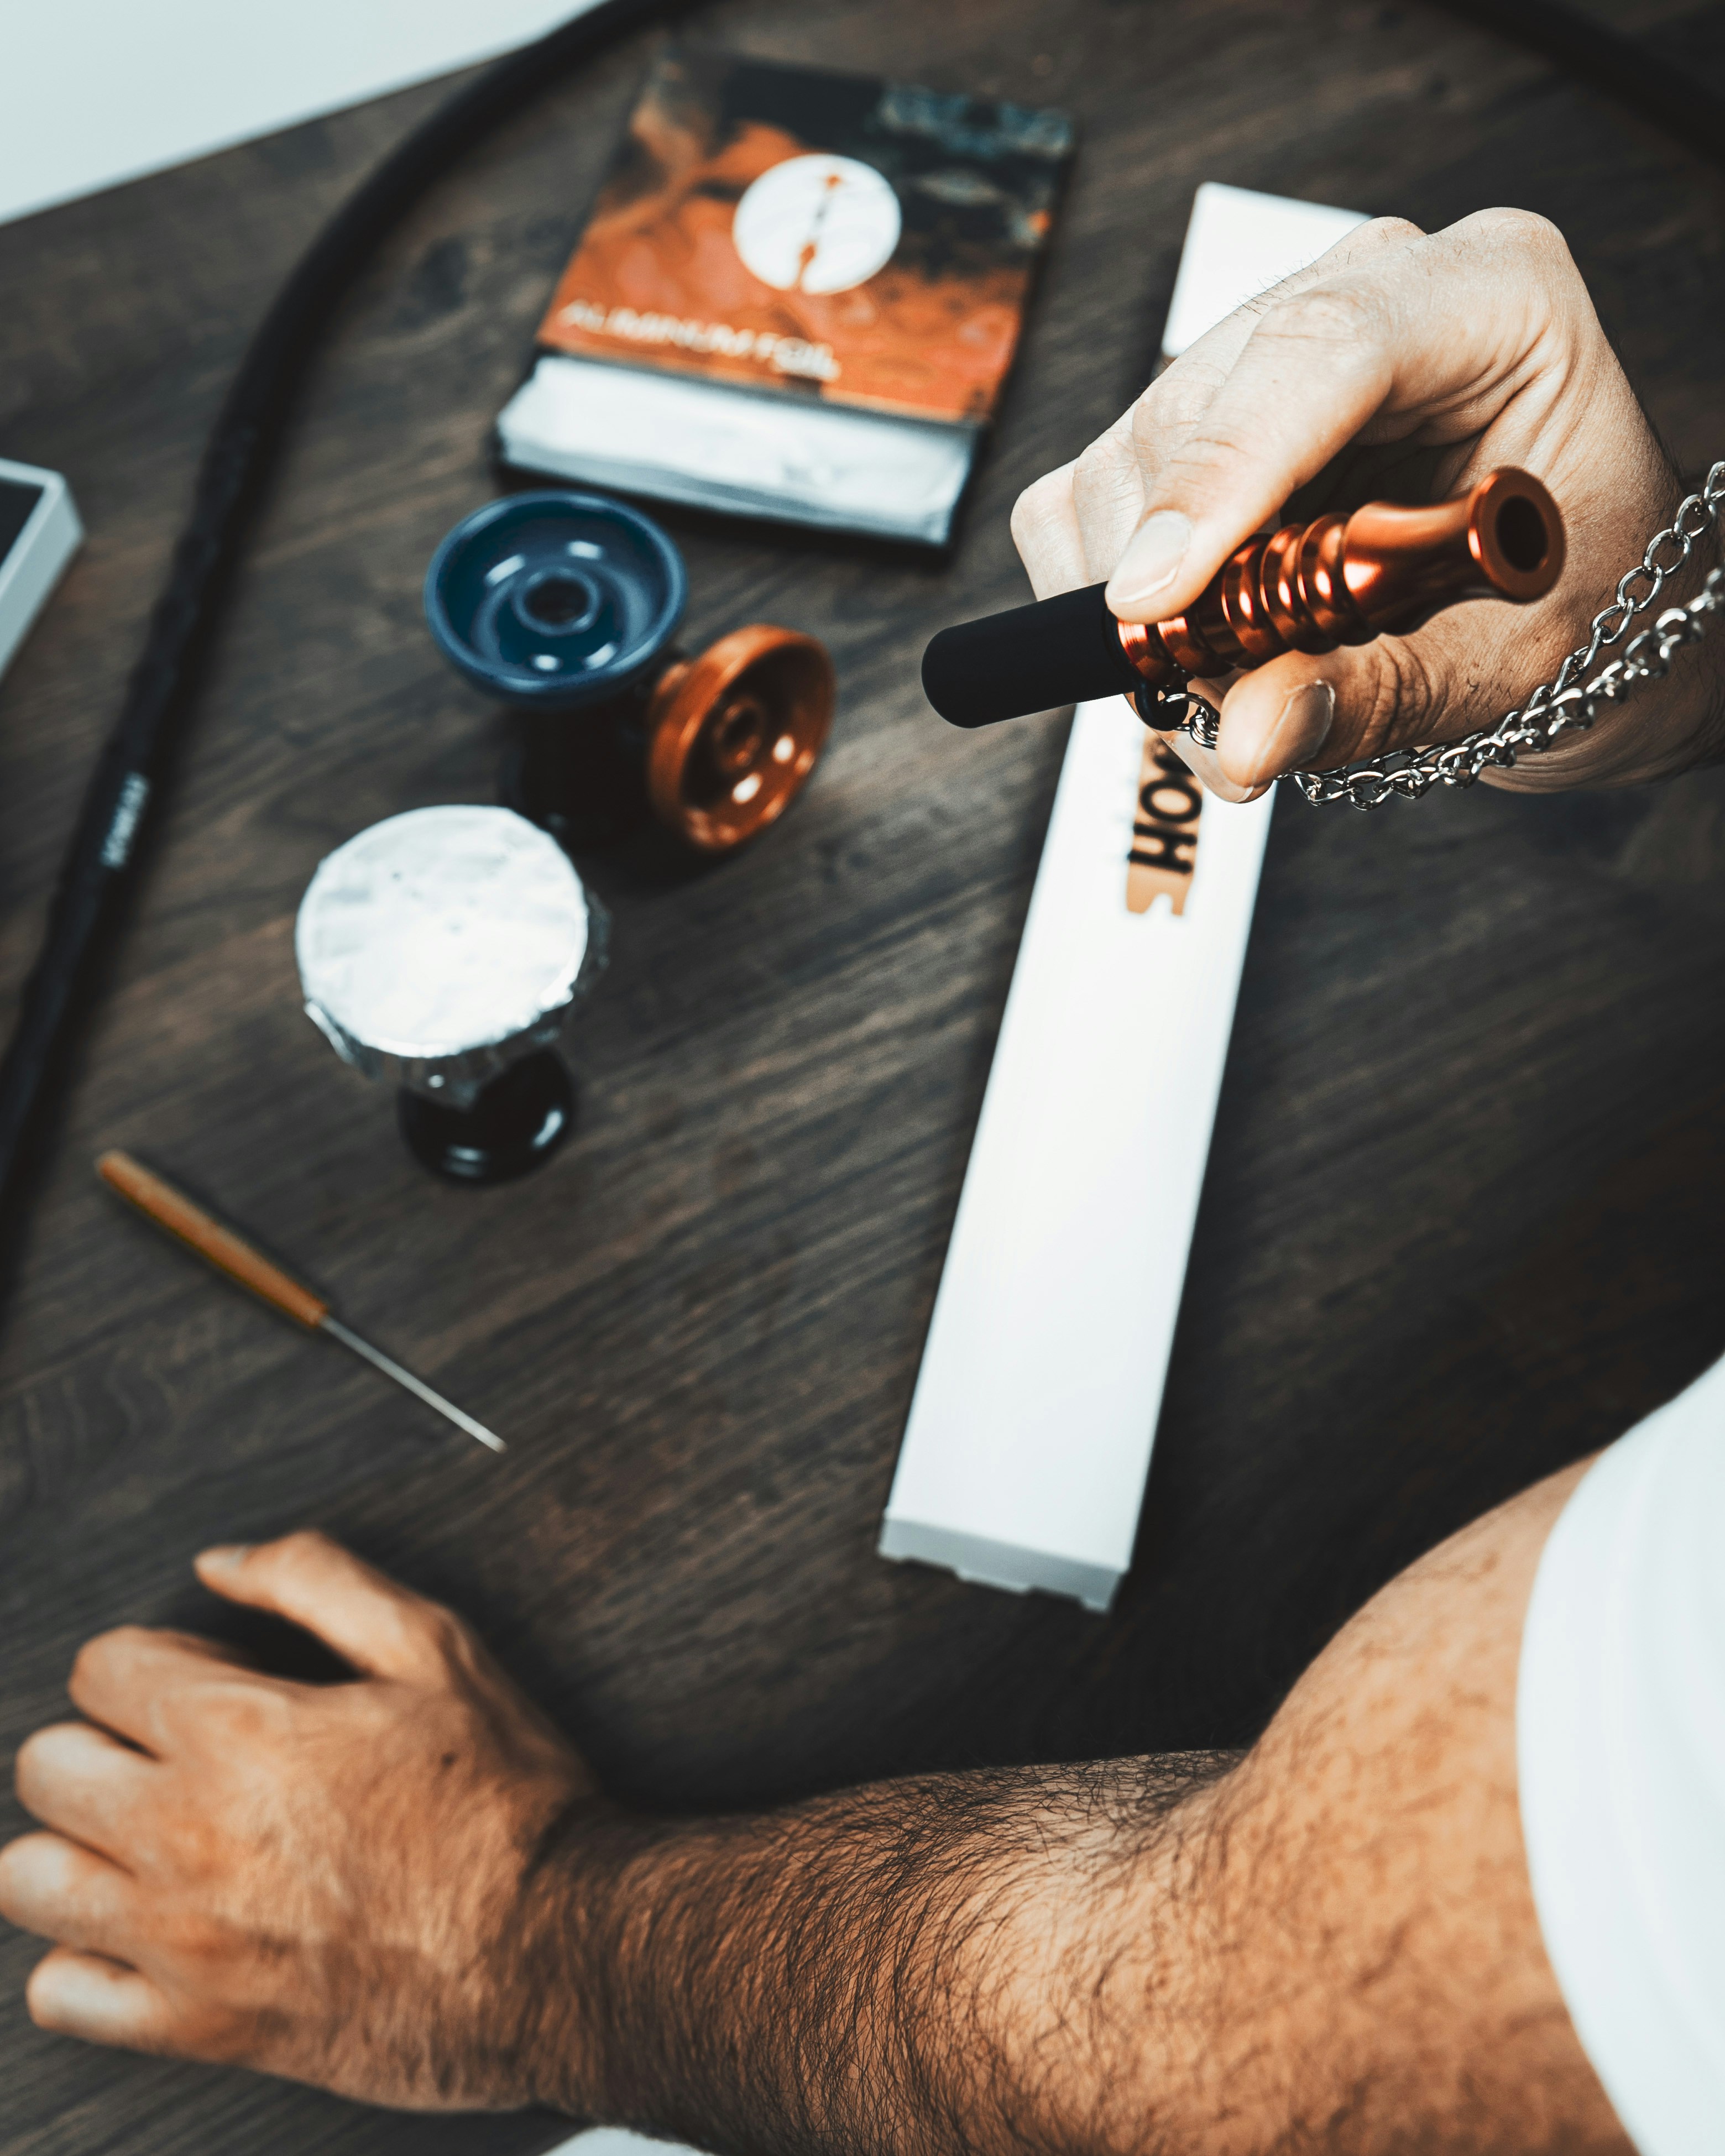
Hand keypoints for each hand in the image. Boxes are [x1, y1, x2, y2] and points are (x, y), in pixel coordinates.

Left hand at [0, 1532, 597, 2108]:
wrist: (551, 1947)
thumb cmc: (503, 1796)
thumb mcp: (436, 1647)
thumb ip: (317, 1579)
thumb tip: (222, 1562)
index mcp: (241, 1734)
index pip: (104, 1667)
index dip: (162, 1659)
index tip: (211, 1681)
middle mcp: (186, 1836)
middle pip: (48, 1765)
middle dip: (107, 1740)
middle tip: (181, 1753)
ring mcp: (181, 1940)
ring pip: (28, 1877)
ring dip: (79, 1844)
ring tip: (153, 1837)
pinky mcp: (195, 2025)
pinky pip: (62, 1991)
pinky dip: (87, 1955)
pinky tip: (154, 1924)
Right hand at [1012, 208, 1723, 799]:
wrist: (1581, 605)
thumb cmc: (1581, 602)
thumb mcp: (1511, 663)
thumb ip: (1381, 694)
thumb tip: (1248, 734)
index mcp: (1490, 298)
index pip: (1326, 344)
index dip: (1226, 470)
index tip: (1154, 598)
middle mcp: (1366, 292)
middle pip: (1196, 408)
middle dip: (1177, 582)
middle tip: (1214, 707)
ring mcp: (1265, 349)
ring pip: (1121, 463)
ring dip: (1139, 613)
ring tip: (1226, 700)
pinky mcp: (1192, 422)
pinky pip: (1084, 503)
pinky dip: (1107, 606)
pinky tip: (1191, 655)